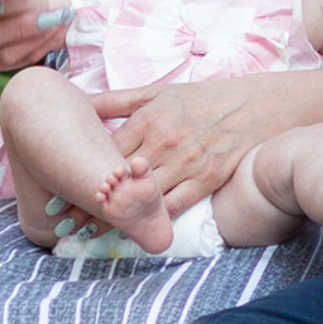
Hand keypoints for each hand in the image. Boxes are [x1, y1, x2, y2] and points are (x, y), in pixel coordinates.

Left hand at [82, 76, 278, 214]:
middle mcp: (164, 140)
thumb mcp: (160, 92)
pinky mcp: (208, 179)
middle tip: (67, 219)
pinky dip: (155, 219)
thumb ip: (118, 101)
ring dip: (120, 215)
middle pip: (120, 178)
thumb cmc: (205, 98)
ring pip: (143, 197)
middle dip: (94, 199)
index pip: (105, 152)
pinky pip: (173, 207)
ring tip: (93, 232)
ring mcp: (187, 161)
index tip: (62, 190)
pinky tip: (137, 228)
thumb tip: (80, 103)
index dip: (81, 172)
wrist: (260, 105)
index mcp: (148, 117)